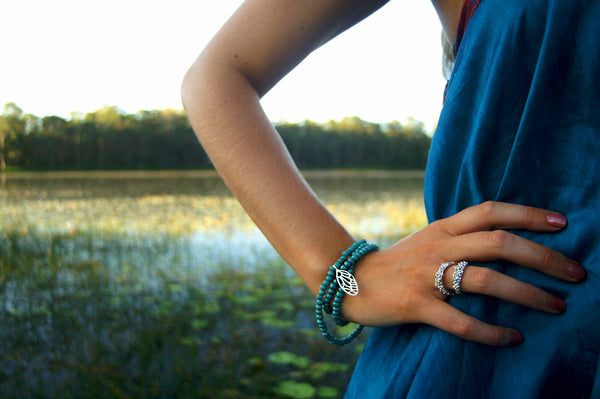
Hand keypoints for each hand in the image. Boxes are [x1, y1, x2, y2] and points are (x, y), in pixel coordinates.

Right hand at [343, 201, 585, 345]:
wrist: (350, 280)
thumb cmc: (398, 262)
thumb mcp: (428, 238)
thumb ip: (461, 235)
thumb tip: (506, 237)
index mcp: (442, 228)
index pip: (490, 211)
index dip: (527, 214)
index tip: (562, 224)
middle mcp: (438, 247)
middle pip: (497, 244)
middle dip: (543, 257)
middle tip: (576, 274)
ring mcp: (426, 276)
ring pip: (485, 280)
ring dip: (527, 294)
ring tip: (557, 306)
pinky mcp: (416, 306)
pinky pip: (460, 321)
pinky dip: (490, 331)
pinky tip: (512, 337)